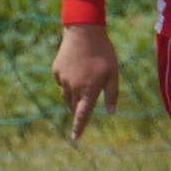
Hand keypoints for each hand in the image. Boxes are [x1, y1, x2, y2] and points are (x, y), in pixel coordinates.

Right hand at [51, 24, 120, 139]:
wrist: (84, 32)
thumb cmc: (103, 52)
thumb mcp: (113, 73)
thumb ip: (112, 94)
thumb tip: (111, 112)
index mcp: (89, 91)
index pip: (82, 115)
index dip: (79, 128)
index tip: (75, 138)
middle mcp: (73, 88)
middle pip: (73, 106)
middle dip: (79, 108)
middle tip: (87, 98)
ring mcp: (63, 79)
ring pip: (66, 95)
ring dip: (73, 96)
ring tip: (83, 81)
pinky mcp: (56, 70)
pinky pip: (61, 82)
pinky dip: (67, 81)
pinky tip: (75, 68)